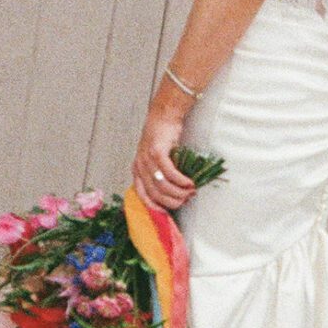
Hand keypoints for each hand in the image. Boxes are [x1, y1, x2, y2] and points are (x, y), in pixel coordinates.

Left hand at [132, 96, 195, 213]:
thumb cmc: (162, 136)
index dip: (155, 206)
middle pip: (155, 194)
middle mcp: (139, 166)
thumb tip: (173, 192)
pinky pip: (170, 173)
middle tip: (185, 201)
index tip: (168, 212)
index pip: (142, 195)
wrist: (163, 115)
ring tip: (190, 192)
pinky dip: (181, 181)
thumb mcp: (155, 158)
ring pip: (163, 185)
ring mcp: (147, 159)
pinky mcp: (157, 153)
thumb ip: (159, 173)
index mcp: (137, 169)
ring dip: (179, 192)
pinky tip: (189, 183)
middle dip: (172, 201)